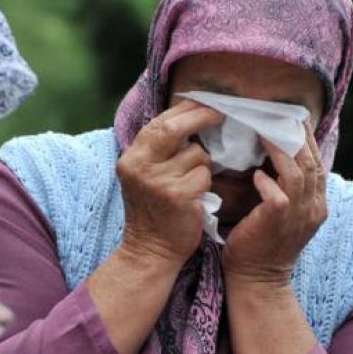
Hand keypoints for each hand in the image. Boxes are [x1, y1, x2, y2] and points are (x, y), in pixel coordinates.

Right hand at [116, 101, 221, 266]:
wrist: (150, 250)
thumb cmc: (153, 210)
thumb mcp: (143, 175)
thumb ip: (158, 148)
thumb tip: (189, 114)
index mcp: (131, 157)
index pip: (159, 122)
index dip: (185, 110)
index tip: (206, 103)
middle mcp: (140, 166)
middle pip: (175, 128)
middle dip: (202, 117)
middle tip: (221, 114)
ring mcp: (158, 181)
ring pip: (197, 154)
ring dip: (202, 165)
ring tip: (191, 183)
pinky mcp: (178, 196)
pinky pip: (204, 175)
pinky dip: (205, 183)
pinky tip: (195, 198)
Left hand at [223, 121, 326, 285]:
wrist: (257, 280)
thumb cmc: (261, 245)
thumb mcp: (281, 215)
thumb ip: (283, 190)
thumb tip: (268, 162)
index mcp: (316, 205)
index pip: (318, 164)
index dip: (306, 141)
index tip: (291, 120)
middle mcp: (314, 208)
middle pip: (312, 163)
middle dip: (296, 137)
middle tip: (278, 116)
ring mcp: (299, 215)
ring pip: (299, 173)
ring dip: (281, 151)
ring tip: (264, 133)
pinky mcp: (278, 221)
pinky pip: (279, 194)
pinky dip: (267, 181)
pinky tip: (256, 174)